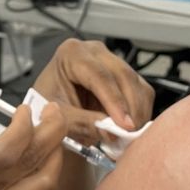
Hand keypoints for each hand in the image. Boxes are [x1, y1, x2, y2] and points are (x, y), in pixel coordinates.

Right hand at [0, 72, 66, 189]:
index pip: (6, 150)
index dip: (24, 126)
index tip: (24, 108)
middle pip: (31, 161)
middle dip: (51, 130)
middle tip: (53, 108)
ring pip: (42, 181)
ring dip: (57, 151)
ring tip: (55, 128)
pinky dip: (46, 168)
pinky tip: (43, 152)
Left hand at [32, 39, 153, 146]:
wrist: (52, 110)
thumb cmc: (48, 107)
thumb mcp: (60, 116)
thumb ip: (83, 123)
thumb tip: (112, 132)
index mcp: (71, 53)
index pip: (99, 76)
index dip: (114, 102)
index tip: (124, 126)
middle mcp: (94, 52)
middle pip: (123, 77)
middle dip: (130, 109)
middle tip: (130, 136)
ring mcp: (111, 61)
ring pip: (136, 84)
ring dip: (137, 113)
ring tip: (128, 137)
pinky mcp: (124, 75)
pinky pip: (141, 92)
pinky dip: (139, 112)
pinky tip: (128, 128)